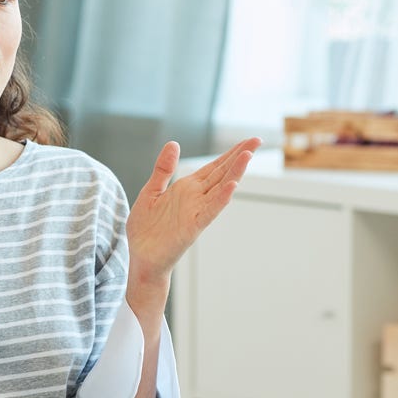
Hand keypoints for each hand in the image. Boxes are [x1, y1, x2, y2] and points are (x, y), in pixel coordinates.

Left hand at [126, 137, 261, 284]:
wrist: (141, 258)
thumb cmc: (146, 229)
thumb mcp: (151, 191)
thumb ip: (163, 169)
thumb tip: (174, 143)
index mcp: (186, 188)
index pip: (214, 167)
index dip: (230, 153)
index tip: (248, 140)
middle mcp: (195, 198)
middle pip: (221, 173)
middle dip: (238, 157)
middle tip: (257, 140)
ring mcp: (196, 212)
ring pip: (219, 189)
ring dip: (234, 173)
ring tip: (248, 155)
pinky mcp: (192, 227)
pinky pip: (209, 211)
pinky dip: (221, 199)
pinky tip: (232, 187)